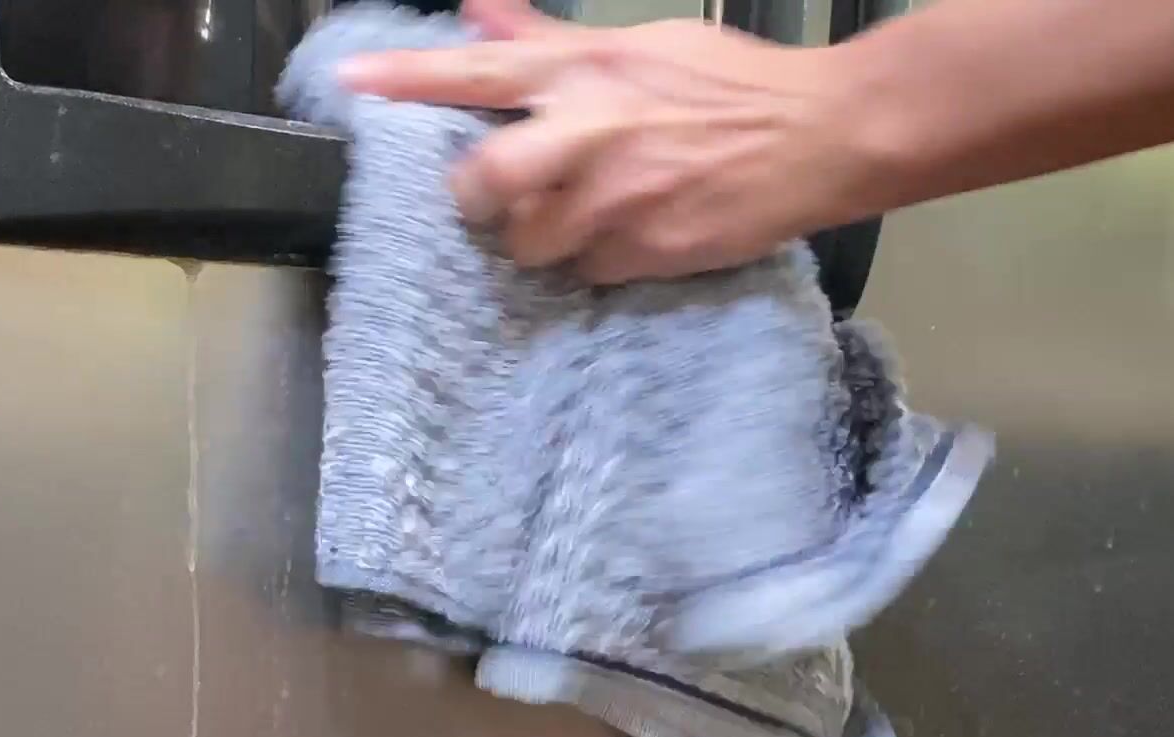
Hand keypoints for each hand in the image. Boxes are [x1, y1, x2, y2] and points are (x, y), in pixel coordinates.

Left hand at [337, 0, 868, 281]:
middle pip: (484, 181)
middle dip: (476, 198)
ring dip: (541, 237)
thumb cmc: (730, 84)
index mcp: (584, 74)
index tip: (351, 82)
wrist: (822, 134)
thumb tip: (478, 13)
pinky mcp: (645, 252)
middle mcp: (589, 134)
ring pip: (528, 243)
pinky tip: (631, 233)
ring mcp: (616, 200)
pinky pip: (585, 273)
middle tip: (492, 199)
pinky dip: (596, 262)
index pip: (475, 72)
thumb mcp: (637, 45)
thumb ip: (548, 41)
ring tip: (584, 214)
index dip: (406, 77)